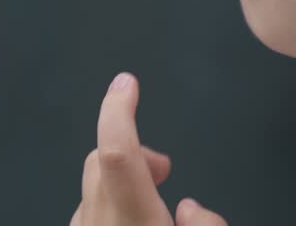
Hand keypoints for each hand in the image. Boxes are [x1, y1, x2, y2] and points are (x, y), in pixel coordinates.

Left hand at [70, 73, 228, 225]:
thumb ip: (207, 224)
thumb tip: (191, 208)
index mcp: (134, 219)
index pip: (118, 152)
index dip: (119, 111)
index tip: (126, 83)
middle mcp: (99, 222)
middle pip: (100, 159)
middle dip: (133, 152)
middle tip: (162, 172)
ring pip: (91, 184)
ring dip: (120, 179)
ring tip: (151, 203)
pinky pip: (88, 207)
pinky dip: (108, 201)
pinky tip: (130, 222)